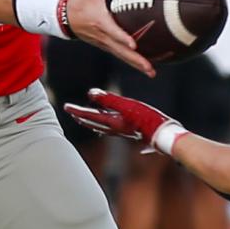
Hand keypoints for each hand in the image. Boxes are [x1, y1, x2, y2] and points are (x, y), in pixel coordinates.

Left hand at [63, 87, 185, 154]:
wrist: (164, 135)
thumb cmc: (147, 119)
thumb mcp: (127, 105)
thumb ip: (109, 99)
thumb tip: (90, 93)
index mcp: (111, 122)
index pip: (89, 115)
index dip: (77, 110)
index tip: (65, 107)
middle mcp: (114, 129)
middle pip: (92, 123)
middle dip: (80, 117)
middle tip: (70, 111)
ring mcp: (121, 132)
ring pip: (100, 126)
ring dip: (89, 121)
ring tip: (83, 117)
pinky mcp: (129, 131)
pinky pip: (109, 128)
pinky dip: (102, 124)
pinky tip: (106, 125)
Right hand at [66, 0, 152, 74]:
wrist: (65, 17)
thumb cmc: (82, 1)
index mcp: (100, 21)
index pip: (113, 32)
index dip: (123, 38)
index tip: (133, 45)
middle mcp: (103, 36)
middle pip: (121, 50)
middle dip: (136, 60)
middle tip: (150, 68)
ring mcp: (104, 43)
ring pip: (121, 56)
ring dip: (136, 64)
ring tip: (151, 72)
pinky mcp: (105, 46)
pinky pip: (119, 55)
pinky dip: (130, 62)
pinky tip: (143, 66)